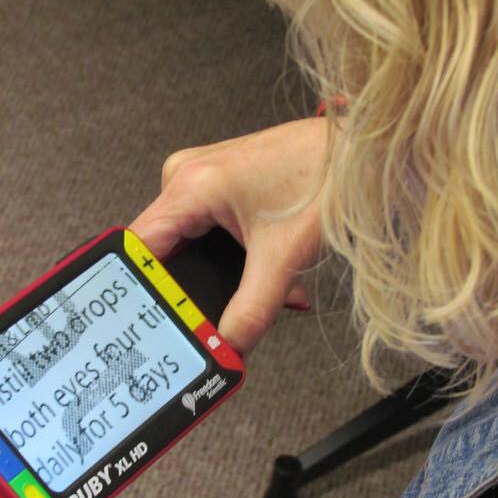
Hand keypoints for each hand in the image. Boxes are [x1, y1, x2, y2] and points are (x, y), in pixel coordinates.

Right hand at [131, 118, 329, 354]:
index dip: (142, 291)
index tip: (154, 323)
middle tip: (215, 318)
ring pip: (187, 243)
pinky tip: (261, 270)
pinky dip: (229, 257)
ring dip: (216, 274)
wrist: (359, 149)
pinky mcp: (218, 183)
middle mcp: (186, 177)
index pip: (139, 250)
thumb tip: (226, 348)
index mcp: (190, 186)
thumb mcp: (283, 257)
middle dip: (191, 288)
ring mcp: (201, 178)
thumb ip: (252, 312)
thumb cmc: (325, 178)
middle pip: (162, 252)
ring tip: (256, 288)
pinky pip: (204, 230)